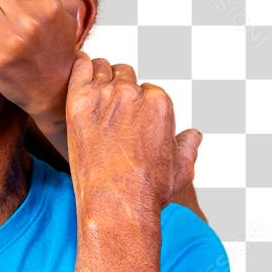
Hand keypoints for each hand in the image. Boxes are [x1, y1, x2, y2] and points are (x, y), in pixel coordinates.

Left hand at [65, 54, 201, 214]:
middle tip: (107, 108)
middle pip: (124, 75)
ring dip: (98, 78)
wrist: (116, 203)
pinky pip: (79, 68)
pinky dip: (79, 68)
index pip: (147, 89)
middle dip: (118, 87)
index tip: (127, 118)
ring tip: (91, 96)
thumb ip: (187, 146)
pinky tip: (77, 77)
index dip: (137, 104)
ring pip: (102, 69)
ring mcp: (105, 95)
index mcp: (160, 103)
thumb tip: (194, 135)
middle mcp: (134, 94)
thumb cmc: (148, 190)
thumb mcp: (181, 168)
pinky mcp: (79, 100)